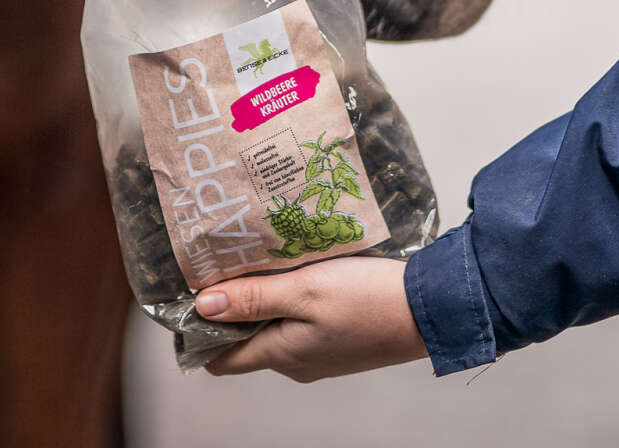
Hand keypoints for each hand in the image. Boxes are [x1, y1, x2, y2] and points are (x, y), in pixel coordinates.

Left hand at [196, 258, 427, 382]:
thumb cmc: (368, 300)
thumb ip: (253, 298)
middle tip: (222, 261)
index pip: (222, 359)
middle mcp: (296, 361)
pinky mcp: (340, 337)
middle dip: (230, 305)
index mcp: (282, 354)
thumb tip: (202, 306)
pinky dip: (290, 297)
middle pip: (246, 339)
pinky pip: (300, 321)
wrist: (429, 310)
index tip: (188, 295)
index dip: (199, 333)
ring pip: (274, 326)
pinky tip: (295, 268)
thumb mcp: (305, 291)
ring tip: (257, 256)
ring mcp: (320, 352)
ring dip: (262, 297)